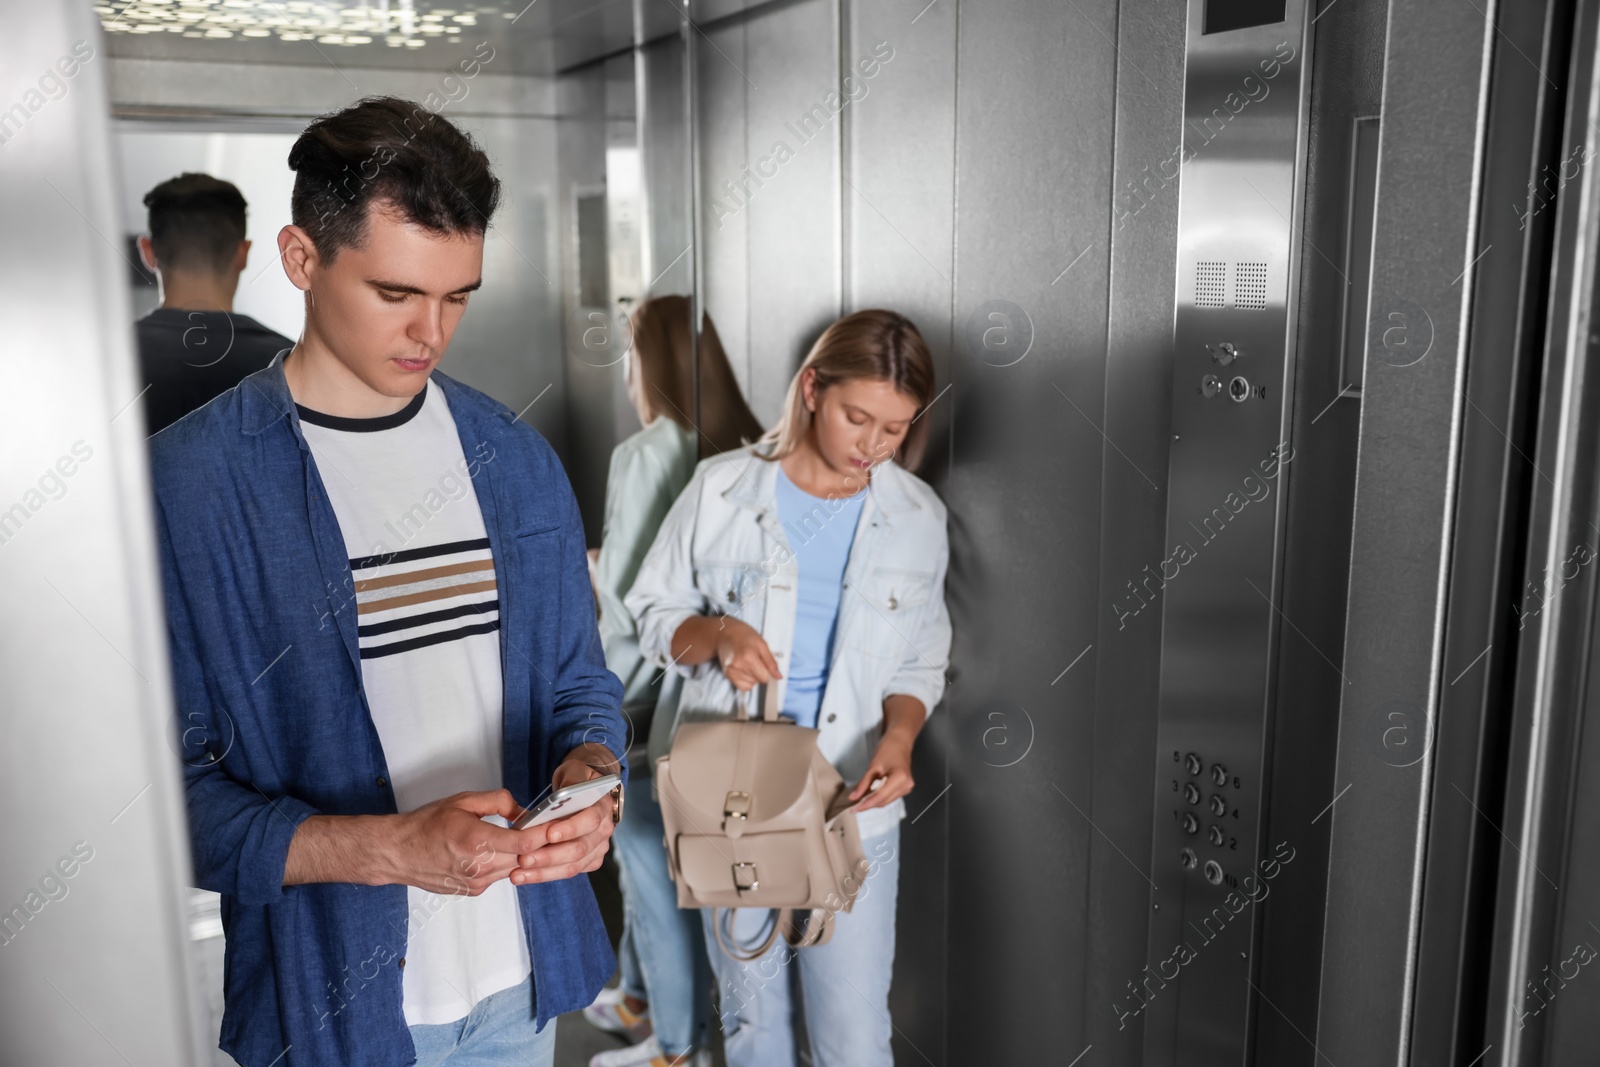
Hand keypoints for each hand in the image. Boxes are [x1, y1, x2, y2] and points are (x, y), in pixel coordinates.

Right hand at [380, 789, 542, 894]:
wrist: (398, 853)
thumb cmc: (426, 824)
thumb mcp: (463, 801)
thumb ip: (498, 802)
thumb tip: (523, 812)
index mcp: (476, 841)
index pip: (525, 843)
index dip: (545, 834)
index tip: (559, 824)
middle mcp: (478, 867)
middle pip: (524, 858)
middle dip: (538, 844)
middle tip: (548, 827)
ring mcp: (476, 883)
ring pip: (514, 869)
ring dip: (522, 854)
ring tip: (524, 836)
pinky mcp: (473, 890)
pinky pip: (499, 875)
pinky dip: (504, 862)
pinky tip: (497, 849)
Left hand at [509, 751, 617, 886]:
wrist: (585, 790)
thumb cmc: (577, 779)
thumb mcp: (574, 771)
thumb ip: (571, 781)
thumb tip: (561, 797)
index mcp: (603, 806)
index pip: (590, 820)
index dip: (570, 828)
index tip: (548, 834)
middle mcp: (605, 829)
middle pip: (580, 848)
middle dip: (550, 856)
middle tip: (523, 859)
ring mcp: (598, 847)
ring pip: (572, 866)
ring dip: (543, 872)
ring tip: (518, 873)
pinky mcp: (588, 860)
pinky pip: (567, 872)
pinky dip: (545, 875)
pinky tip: (524, 876)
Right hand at [714, 616, 781, 690]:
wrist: (725, 634)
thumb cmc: (745, 636)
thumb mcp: (762, 644)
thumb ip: (771, 662)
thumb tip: (779, 677)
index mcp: (748, 657)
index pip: (764, 678)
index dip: (768, 672)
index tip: (765, 664)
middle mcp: (738, 666)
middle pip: (757, 681)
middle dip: (760, 673)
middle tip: (755, 660)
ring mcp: (731, 671)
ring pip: (750, 685)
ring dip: (752, 677)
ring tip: (748, 663)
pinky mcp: (727, 675)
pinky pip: (742, 686)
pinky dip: (746, 681)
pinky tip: (743, 670)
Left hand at [848, 735, 914, 811]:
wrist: (899, 741)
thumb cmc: (888, 749)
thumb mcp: (873, 766)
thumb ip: (863, 784)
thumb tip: (853, 797)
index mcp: (900, 778)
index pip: (880, 797)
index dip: (866, 804)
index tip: (854, 809)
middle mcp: (906, 786)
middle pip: (884, 801)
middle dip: (868, 804)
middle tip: (853, 806)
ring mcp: (906, 788)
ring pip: (886, 801)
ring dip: (873, 801)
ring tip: (860, 801)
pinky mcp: (904, 788)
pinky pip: (889, 796)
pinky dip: (879, 797)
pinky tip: (870, 795)